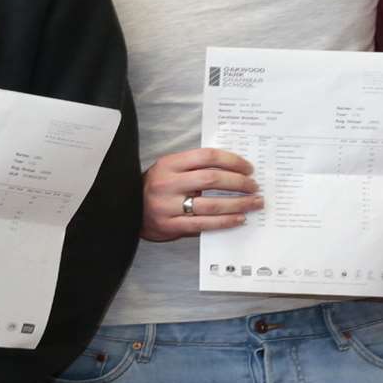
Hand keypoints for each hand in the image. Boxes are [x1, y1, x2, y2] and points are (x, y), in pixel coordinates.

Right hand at [140, 148, 261, 241]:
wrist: (127, 210)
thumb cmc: (155, 188)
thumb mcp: (169, 170)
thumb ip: (194, 167)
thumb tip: (233, 168)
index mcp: (169, 163)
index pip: (207, 156)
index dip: (232, 161)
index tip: (248, 167)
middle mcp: (168, 183)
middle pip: (212, 179)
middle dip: (239, 183)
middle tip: (254, 186)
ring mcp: (168, 206)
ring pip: (211, 204)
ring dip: (238, 204)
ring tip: (254, 203)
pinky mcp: (171, 226)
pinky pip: (204, 224)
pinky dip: (225, 221)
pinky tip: (239, 218)